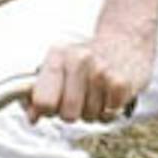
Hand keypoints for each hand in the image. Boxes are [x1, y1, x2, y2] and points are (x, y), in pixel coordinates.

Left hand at [30, 24, 155, 121]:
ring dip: (93, 111)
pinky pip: (109, 115)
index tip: (52, 104)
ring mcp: (102, 70)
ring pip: (89, 117)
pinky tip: (110, 96)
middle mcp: (79, 59)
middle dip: (73, 112)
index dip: (47, 110)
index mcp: (57, 55)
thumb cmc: (87, 59)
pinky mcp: (122, 82)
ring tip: (97, 93)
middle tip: (80, 97)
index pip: (43, 101)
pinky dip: (110, 111)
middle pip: (67, 114)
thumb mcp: (59, 67)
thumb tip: (32, 116)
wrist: (126, 41)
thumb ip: (38, 91)